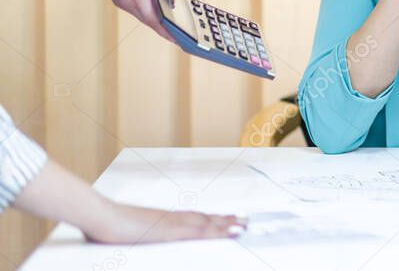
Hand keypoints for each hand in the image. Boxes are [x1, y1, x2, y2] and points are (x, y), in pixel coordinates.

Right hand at [12, 159, 245, 244]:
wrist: (97, 215)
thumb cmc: (103, 224)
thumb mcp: (120, 233)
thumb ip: (130, 237)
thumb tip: (128, 240)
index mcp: (160, 219)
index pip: (191, 218)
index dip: (209, 220)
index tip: (225, 220)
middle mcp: (169, 218)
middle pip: (203, 218)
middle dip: (224, 221)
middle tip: (245, 221)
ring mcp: (170, 224)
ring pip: (205, 223)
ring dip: (225, 225)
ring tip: (243, 226)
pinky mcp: (168, 231)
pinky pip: (197, 232)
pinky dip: (215, 232)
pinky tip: (228, 233)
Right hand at [78, 0, 185, 42]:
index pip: (155, 21)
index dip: (168, 32)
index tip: (179, 40)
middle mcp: (126, 2)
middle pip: (149, 19)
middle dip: (165, 27)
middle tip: (181, 31)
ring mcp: (119, 0)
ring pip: (141, 12)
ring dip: (156, 15)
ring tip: (174, 16)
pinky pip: (134, 5)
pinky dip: (147, 6)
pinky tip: (157, 1)